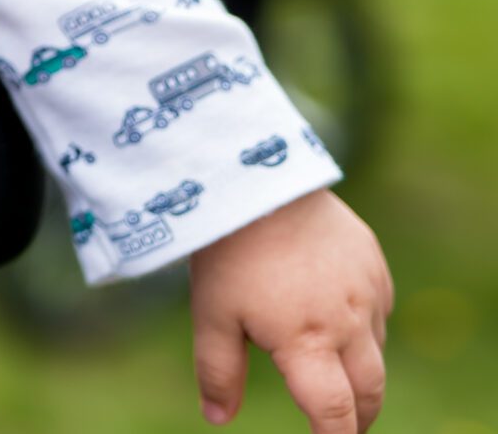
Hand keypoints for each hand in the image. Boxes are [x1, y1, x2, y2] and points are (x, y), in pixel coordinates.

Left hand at [189, 190, 391, 433]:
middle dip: (358, 416)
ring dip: (358, 367)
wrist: (257, 180)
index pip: (334, 411)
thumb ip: (218, 371)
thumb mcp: (210, 314)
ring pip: (375, 349)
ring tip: (329, 366)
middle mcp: (347, 322)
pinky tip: (333, 313)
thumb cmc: (227, 252)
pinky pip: (378, 309)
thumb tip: (218, 419)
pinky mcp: (374, 264)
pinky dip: (363, 324)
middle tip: (343, 425)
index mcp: (305, 341)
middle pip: (369, 391)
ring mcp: (368, 291)